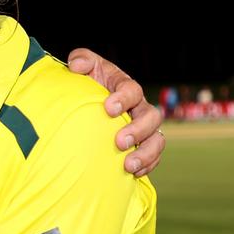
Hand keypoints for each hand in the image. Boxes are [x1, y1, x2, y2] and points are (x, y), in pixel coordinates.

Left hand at [68, 48, 163, 176]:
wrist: (87, 105)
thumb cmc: (86, 84)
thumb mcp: (83, 68)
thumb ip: (81, 60)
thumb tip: (76, 66)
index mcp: (126, 87)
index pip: (132, 90)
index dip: (124, 98)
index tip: (108, 108)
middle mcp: (139, 108)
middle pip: (151, 117)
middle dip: (138, 130)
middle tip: (118, 142)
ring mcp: (144, 128)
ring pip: (157, 140)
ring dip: (145, 153)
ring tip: (128, 165)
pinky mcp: (142, 145)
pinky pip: (154, 157)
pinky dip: (147, 166)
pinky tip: (133, 173)